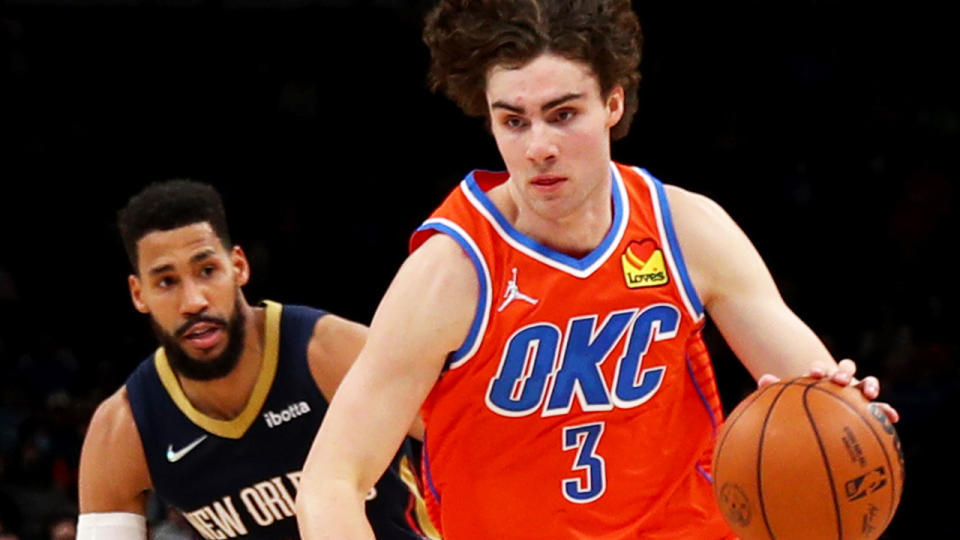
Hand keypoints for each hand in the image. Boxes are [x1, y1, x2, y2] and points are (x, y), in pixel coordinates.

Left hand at [756, 359, 899, 422]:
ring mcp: (856, 391)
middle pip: (846, 369)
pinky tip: (893, 417)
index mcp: (820, 378)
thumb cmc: (801, 405)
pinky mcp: (870, 405)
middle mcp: (840, 381)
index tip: (814, 375)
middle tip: (839, 380)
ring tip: (869, 393)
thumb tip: (764, 380)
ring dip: (869, 384)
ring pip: (866, 381)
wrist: (819, 412)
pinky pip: (880, 408)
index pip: (821, 369)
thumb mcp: (788, 397)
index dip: (819, 369)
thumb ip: (775, 389)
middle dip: (844, 372)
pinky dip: (886, 409)